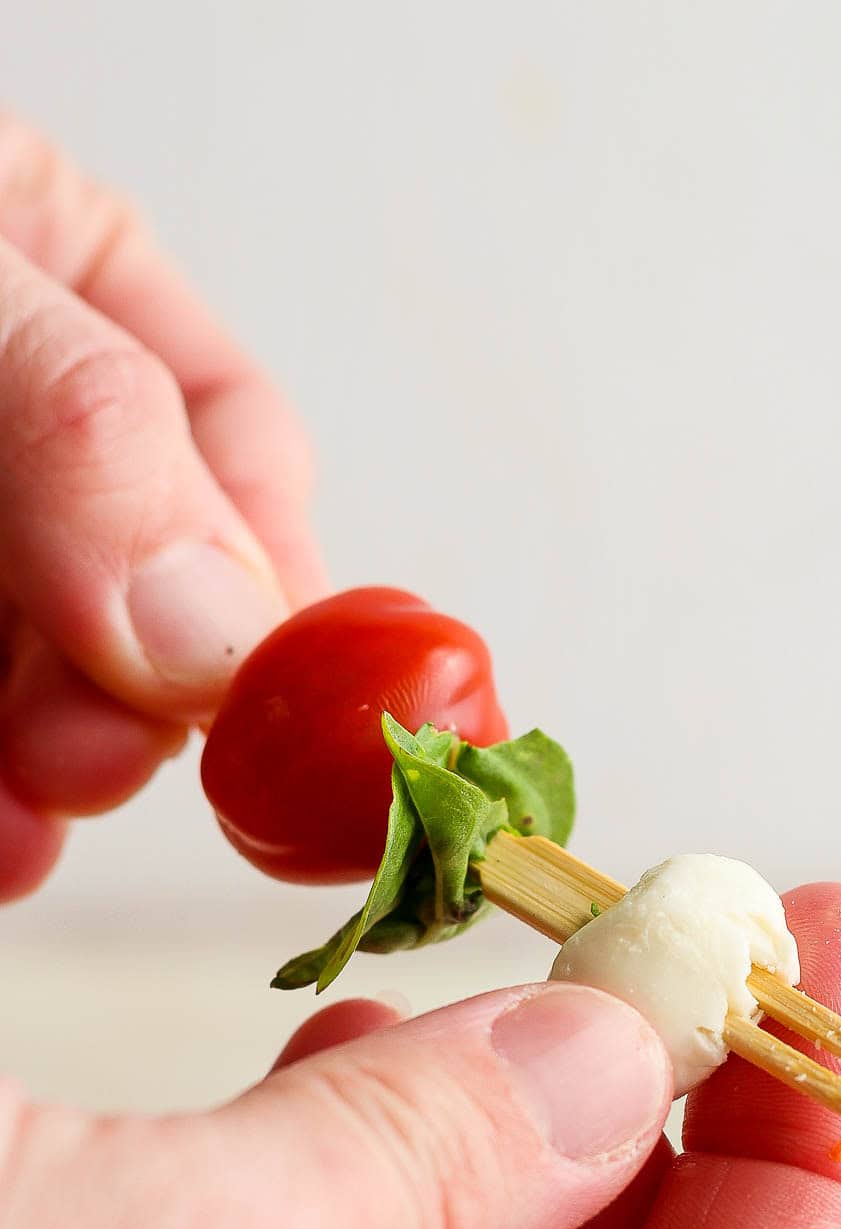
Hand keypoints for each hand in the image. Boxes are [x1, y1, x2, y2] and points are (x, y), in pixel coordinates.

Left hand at [0, 112, 324, 898]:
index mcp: (62, 270)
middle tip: (111, 761)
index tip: (286, 707)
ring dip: (64, 771)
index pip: (234, 446)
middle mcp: (23, 420)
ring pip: (55, 676)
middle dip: (149, 696)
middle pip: (147, 583)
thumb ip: (79, 418)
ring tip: (33, 819)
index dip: (274, 590)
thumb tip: (219, 627)